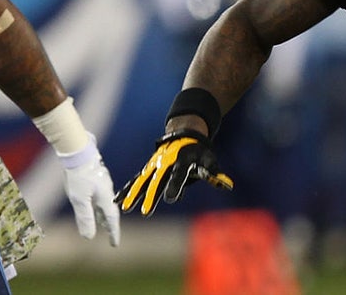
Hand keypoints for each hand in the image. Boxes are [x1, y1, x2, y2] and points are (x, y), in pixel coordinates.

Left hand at [60, 137, 121, 246]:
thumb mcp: (80, 200)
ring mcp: (102, 185)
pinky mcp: (97, 179)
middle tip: (110, 235)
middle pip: (110, 212)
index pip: (111, 220)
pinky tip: (93, 204)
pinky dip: (98, 206)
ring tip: (101, 223)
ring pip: (104, 204)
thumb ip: (85, 218)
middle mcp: (107, 192)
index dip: (113, 233)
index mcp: (105, 198)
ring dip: (103, 215)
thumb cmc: (79, 176)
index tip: (114, 244)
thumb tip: (89, 237)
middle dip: (109, 225)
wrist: (79, 153)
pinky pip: (100, 198)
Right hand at [116, 129, 232, 215]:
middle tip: (145, 212)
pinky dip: (127, 189)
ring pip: (142, 180)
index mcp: (182, 161)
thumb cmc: (199, 151)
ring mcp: (155, 165)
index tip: (171, 198)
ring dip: (133, 194)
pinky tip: (117, 200)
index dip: (175, 186)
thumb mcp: (209, 159)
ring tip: (125, 208)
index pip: (179, 175)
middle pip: (157, 181)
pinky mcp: (148, 168)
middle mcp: (166, 163)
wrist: (184, 133)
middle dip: (150, 196)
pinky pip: (136, 179)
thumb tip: (228, 185)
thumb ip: (214, 173)